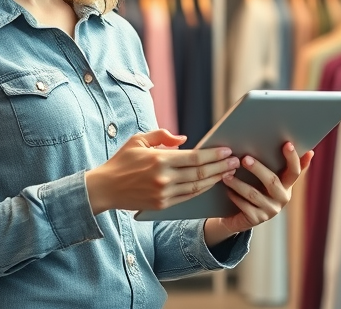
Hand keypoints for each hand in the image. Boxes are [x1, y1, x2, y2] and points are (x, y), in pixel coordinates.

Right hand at [85, 129, 239, 214]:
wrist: (104, 189)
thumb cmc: (122, 161)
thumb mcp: (138, 140)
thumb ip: (162, 136)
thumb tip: (184, 139)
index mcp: (159, 160)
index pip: (194, 157)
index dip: (213, 154)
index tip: (226, 150)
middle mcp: (163, 178)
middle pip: (200, 173)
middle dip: (220, 167)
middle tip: (235, 161)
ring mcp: (163, 194)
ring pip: (197, 187)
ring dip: (216, 179)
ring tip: (228, 172)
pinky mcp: (162, 205)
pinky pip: (188, 197)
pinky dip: (202, 190)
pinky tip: (212, 183)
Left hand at [207, 142, 312, 238]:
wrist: (241, 215)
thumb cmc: (256, 188)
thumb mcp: (267, 176)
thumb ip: (276, 163)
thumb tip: (296, 144)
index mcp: (287, 185)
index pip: (294, 171)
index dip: (292, 158)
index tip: (287, 144)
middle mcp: (282, 198)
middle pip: (272, 181)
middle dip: (258, 169)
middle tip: (244, 158)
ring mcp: (270, 210)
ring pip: (253, 194)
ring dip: (238, 183)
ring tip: (226, 174)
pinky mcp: (257, 219)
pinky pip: (244, 206)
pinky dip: (234, 196)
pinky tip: (226, 190)